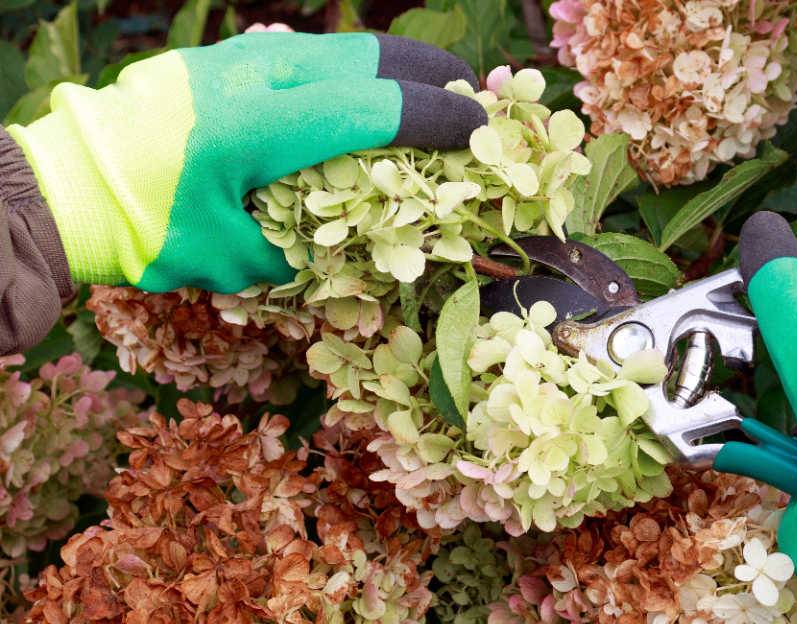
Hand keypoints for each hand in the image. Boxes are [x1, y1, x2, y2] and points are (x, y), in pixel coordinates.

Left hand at [5, 33, 485, 293]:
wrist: (67, 187)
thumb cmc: (150, 233)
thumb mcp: (238, 260)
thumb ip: (314, 246)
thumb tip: (375, 243)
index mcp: (264, 126)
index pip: (379, 108)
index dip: (441, 119)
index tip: (482, 131)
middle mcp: (258, 75)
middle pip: (373, 57)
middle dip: (433, 76)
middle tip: (473, 98)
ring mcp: (240, 57)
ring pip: (343, 46)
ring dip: (395, 68)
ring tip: (429, 92)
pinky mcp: (226, 57)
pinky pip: (309, 52)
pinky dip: (352, 69)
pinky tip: (363, 93)